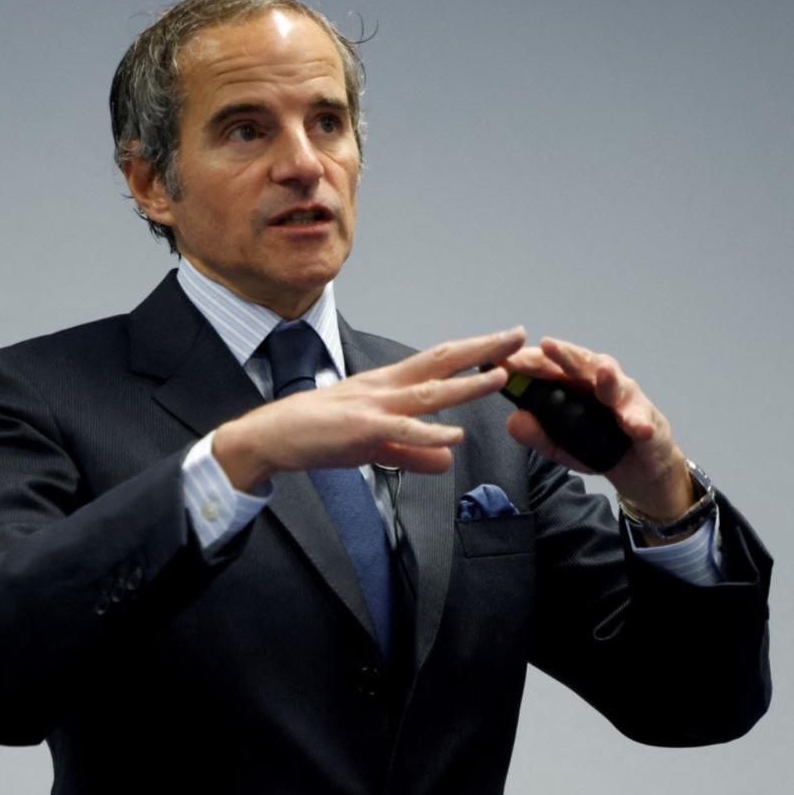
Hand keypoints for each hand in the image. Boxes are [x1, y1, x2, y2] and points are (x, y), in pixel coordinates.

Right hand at [214, 327, 525, 489]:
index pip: (439, 360)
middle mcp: (386, 386)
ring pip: (430, 391)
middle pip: (443, 361)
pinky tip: (455, 433)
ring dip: (467, 383)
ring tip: (500, 375)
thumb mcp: (375, 445)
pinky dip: (430, 432)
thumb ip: (413, 452)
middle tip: (519, 336)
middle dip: (483, 349)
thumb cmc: (319, 434)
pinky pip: (402, 430)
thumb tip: (449, 457)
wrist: (274, 436)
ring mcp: (375, 404)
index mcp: (389, 384)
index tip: (505, 344)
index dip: (474, 351)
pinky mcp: (363, 429)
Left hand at [502, 337, 694, 522]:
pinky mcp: (647, 421)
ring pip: (617, 385)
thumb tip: (513, 421)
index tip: (506, 359)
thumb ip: (537, 433)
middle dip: (566, 354)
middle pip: (583, 364)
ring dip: (610, 378)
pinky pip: (642, 421)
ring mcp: (626, 400)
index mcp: (574, 385)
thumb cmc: (598, 445)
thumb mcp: (561, 444)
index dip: (530, 361)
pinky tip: (637, 427)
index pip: (550, 366)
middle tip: (548, 345)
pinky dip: (639, 423)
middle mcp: (600, 384)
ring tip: (603, 373)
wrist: (639, 468)